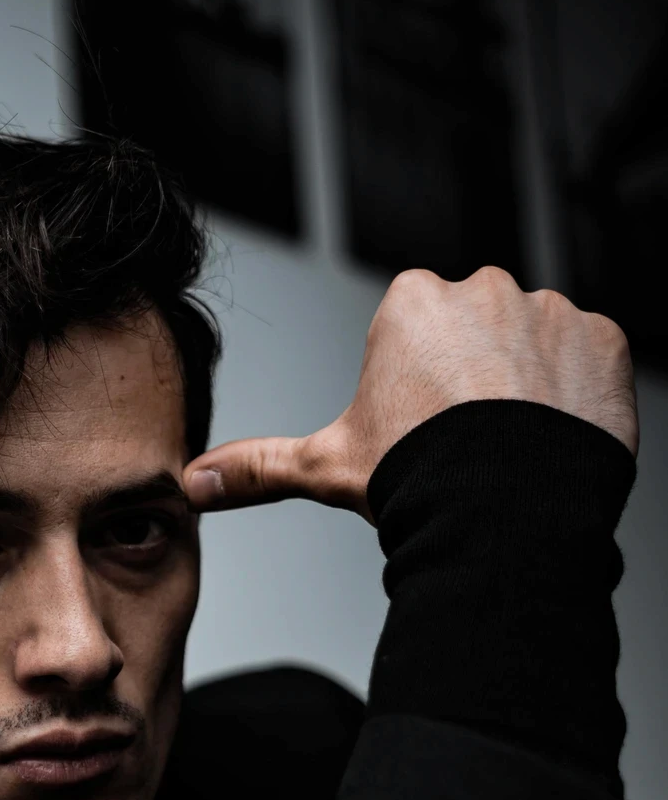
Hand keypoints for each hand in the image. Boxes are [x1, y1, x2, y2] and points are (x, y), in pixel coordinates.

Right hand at [182, 266, 638, 522]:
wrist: (507, 510)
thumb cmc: (418, 480)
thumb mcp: (327, 468)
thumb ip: (260, 466)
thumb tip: (194, 483)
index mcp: (412, 303)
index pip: (415, 330)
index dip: (418, 384)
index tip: (423, 425)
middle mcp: (482, 289)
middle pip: (477, 332)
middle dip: (476, 378)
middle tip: (468, 442)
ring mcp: (549, 311)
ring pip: (536, 346)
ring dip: (530, 387)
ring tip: (513, 448)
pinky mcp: (604, 339)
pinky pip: (590, 362)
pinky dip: (579, 398)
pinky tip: (556, 441)